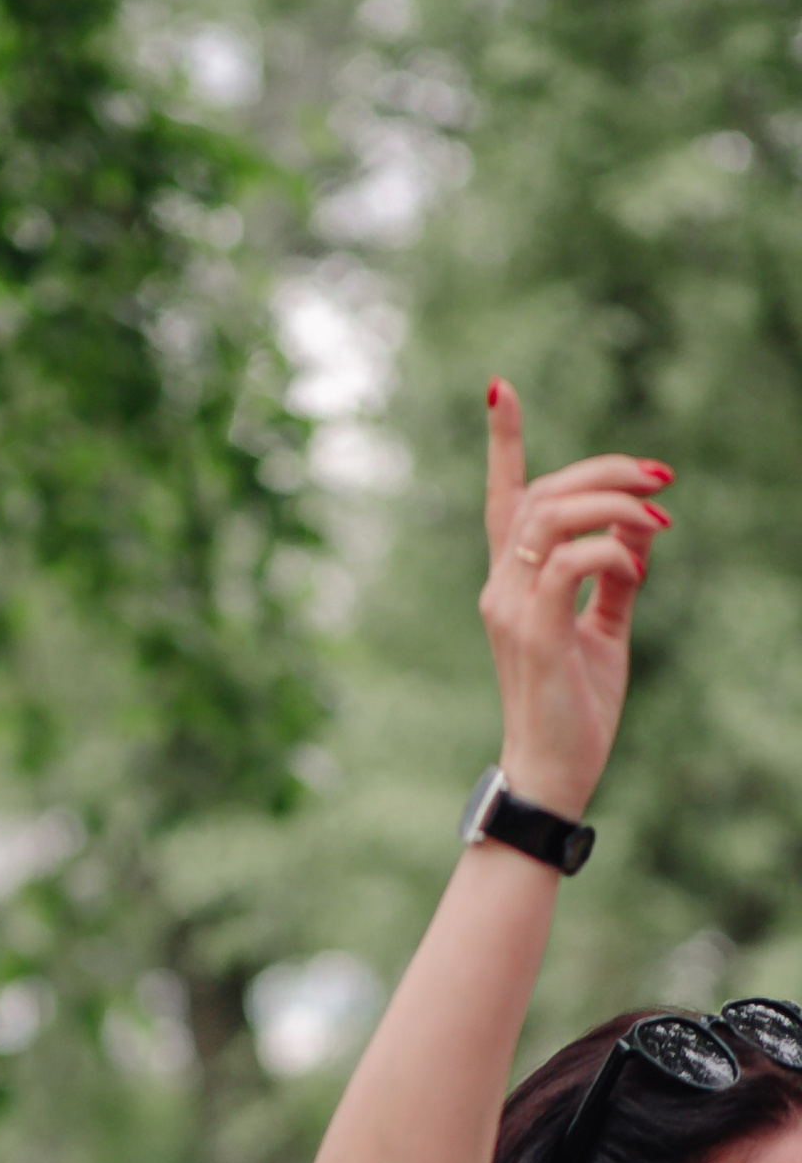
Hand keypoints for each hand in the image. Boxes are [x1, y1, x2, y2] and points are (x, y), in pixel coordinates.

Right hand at [479, 382, 670, 818]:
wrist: (554, 772)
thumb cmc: (576, 710)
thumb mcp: (605, 630)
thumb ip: (615, 578)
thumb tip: (640, 534)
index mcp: (514, 584)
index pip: (504, 500)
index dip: (503, 443)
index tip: (500, 390)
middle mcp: (501, 587)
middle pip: (543, 493)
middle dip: (607, 470)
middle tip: (661, 478)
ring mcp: (510, 607)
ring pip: (552, 515)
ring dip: (614, 502)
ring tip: (657, 514)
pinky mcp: (532, 629)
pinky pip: (570, 560)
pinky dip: (611, 548)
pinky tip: (637, 561)